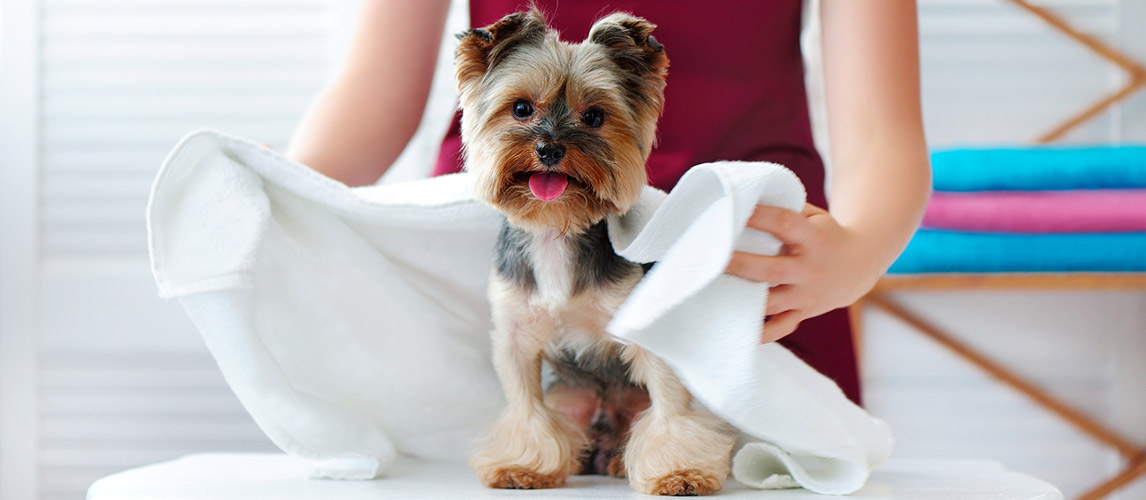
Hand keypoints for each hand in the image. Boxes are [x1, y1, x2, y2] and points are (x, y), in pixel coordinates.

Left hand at [725, 203, 882, 343]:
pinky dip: (762, 333)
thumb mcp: (814, 216)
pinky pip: (781, 327)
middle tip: (714, 258)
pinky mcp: (804, 312)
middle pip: (772, 269)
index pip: (785, 224)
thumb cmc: (825, 235)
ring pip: (773, 303)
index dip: (760, 216)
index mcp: (813, 238)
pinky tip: (740, 329)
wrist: (858, 266)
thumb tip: (746, 197)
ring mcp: (807, 294)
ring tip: (715, 293)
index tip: (735, 210)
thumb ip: (787, 209)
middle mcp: (810, 269)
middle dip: (741, 265)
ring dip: (744, 300)